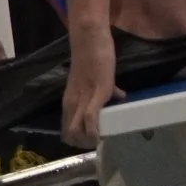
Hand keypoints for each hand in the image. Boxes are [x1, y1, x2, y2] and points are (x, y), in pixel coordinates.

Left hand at [61, 28, 119, 148]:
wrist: (89, 40)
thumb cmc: (93, 58)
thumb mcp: (95, 80)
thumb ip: (105, 90)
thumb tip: (120, 96)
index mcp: (70, 100)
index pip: (66, 128)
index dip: (78, 139)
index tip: (91, 141)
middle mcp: (72, 102)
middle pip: (69, 134)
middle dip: (83, 144)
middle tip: (98, 143)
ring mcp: (83, 98)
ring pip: (76, 130)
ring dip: (89, 140)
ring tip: (101, 140)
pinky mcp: (96, 92)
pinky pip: (89, 118)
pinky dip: (94, 130)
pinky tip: (100, 136)